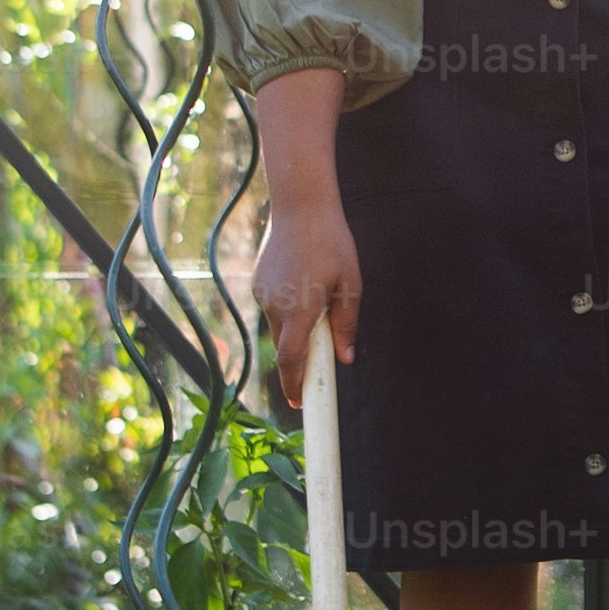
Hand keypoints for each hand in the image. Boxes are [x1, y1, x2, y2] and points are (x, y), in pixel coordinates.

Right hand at [251, 197, 361, 409]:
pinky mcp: (257, 283)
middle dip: (300, 356)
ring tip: (317, 292)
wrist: (300, 206)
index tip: (298, 403)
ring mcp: (263, 294)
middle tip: (320, 352)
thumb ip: (346, 324)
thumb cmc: (332, 243)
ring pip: (279, 325)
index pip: (292, 360)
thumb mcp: (350, 284)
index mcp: (300, 309)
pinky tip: (303, 280)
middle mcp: (276, 306)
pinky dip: (287, 307)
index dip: (294, 384)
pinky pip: (273, 306)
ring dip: (296, 325)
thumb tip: (344, 358)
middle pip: (286, 346)